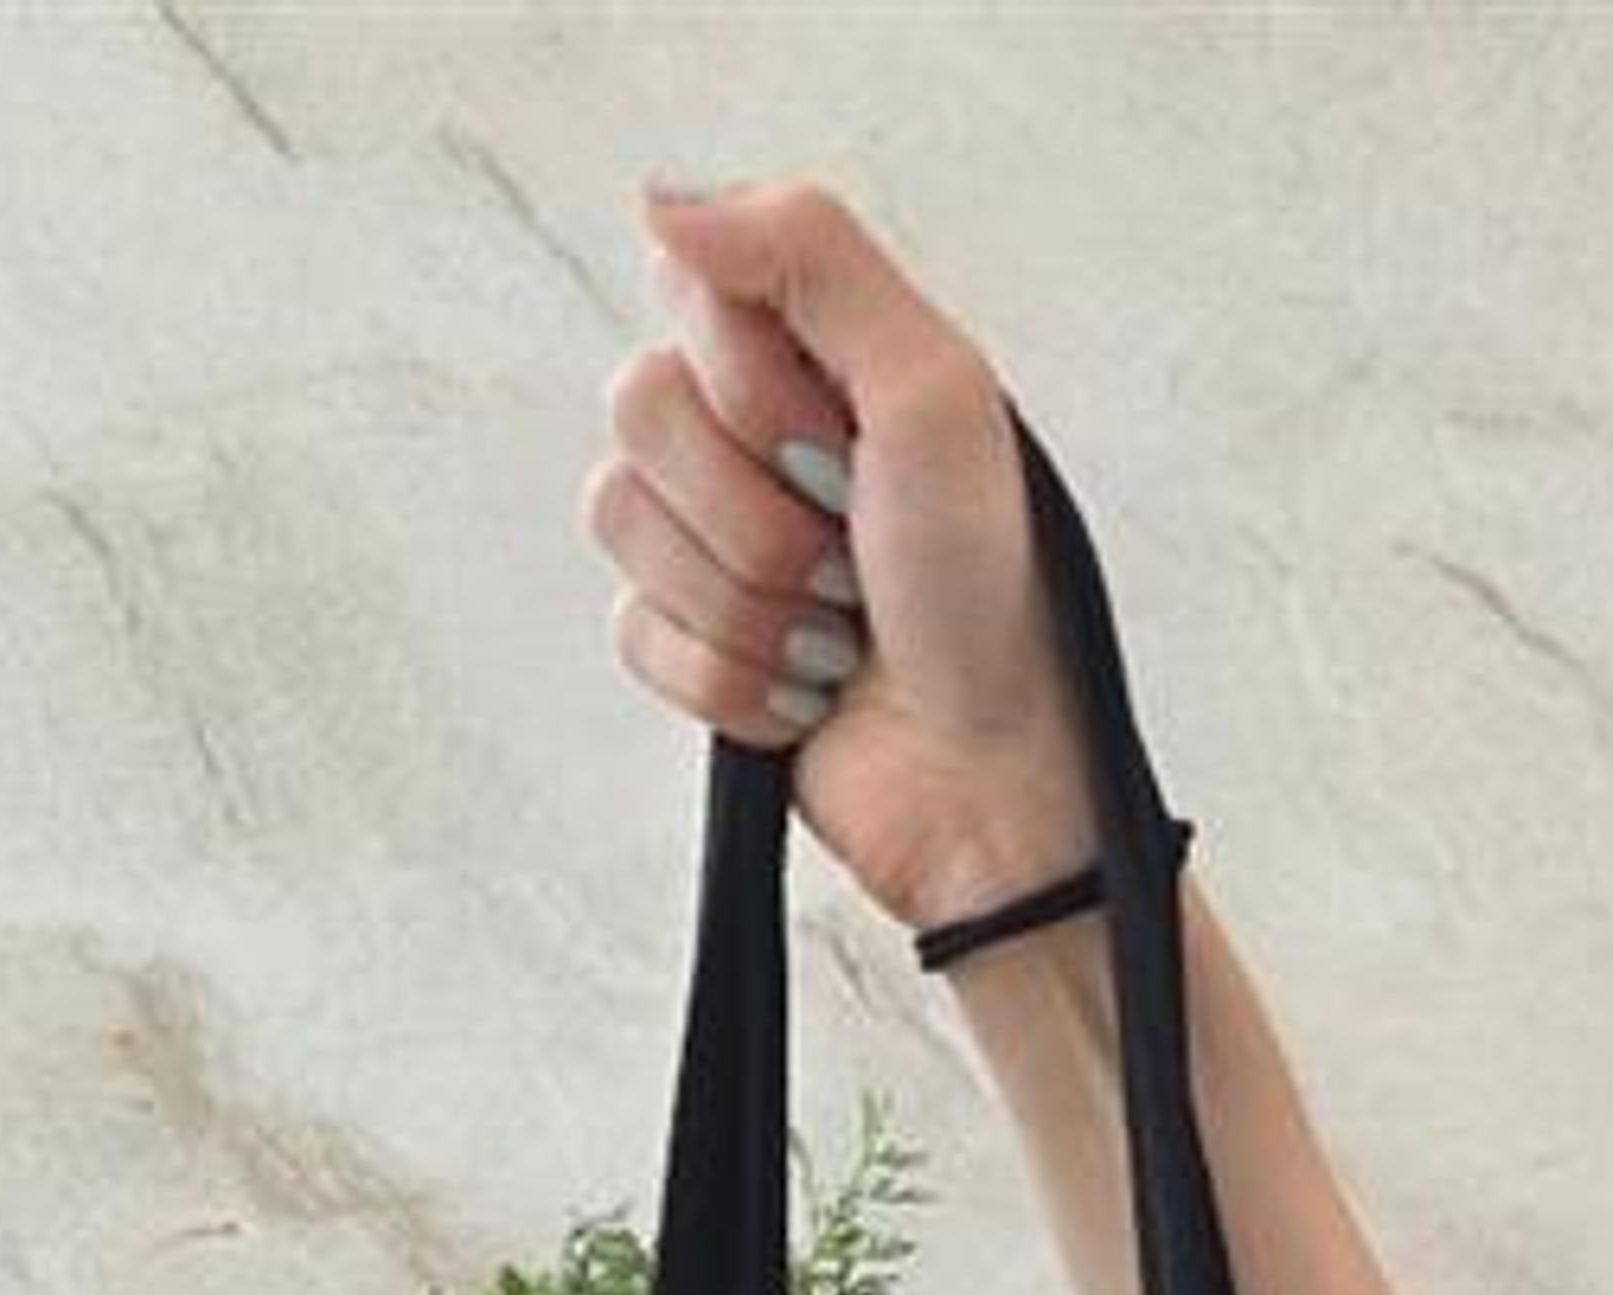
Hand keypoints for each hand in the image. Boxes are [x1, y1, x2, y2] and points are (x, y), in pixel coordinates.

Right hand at [591, 176, 1097, 931]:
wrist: (992, 779)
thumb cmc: (989, 593)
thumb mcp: (935, 390)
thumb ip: (807, 253)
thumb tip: (659, 198)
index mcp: (812, 350)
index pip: (687, 285)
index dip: (754, 377)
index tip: (846, 441)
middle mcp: (752, 431)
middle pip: (640, 406)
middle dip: (757, 504)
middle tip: (853, 554)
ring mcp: (715, 539)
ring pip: (620, 518)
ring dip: (747, 600)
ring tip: (839, 632)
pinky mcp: (694, 643)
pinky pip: (634, 632)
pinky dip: (732, 679)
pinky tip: (808, 694)